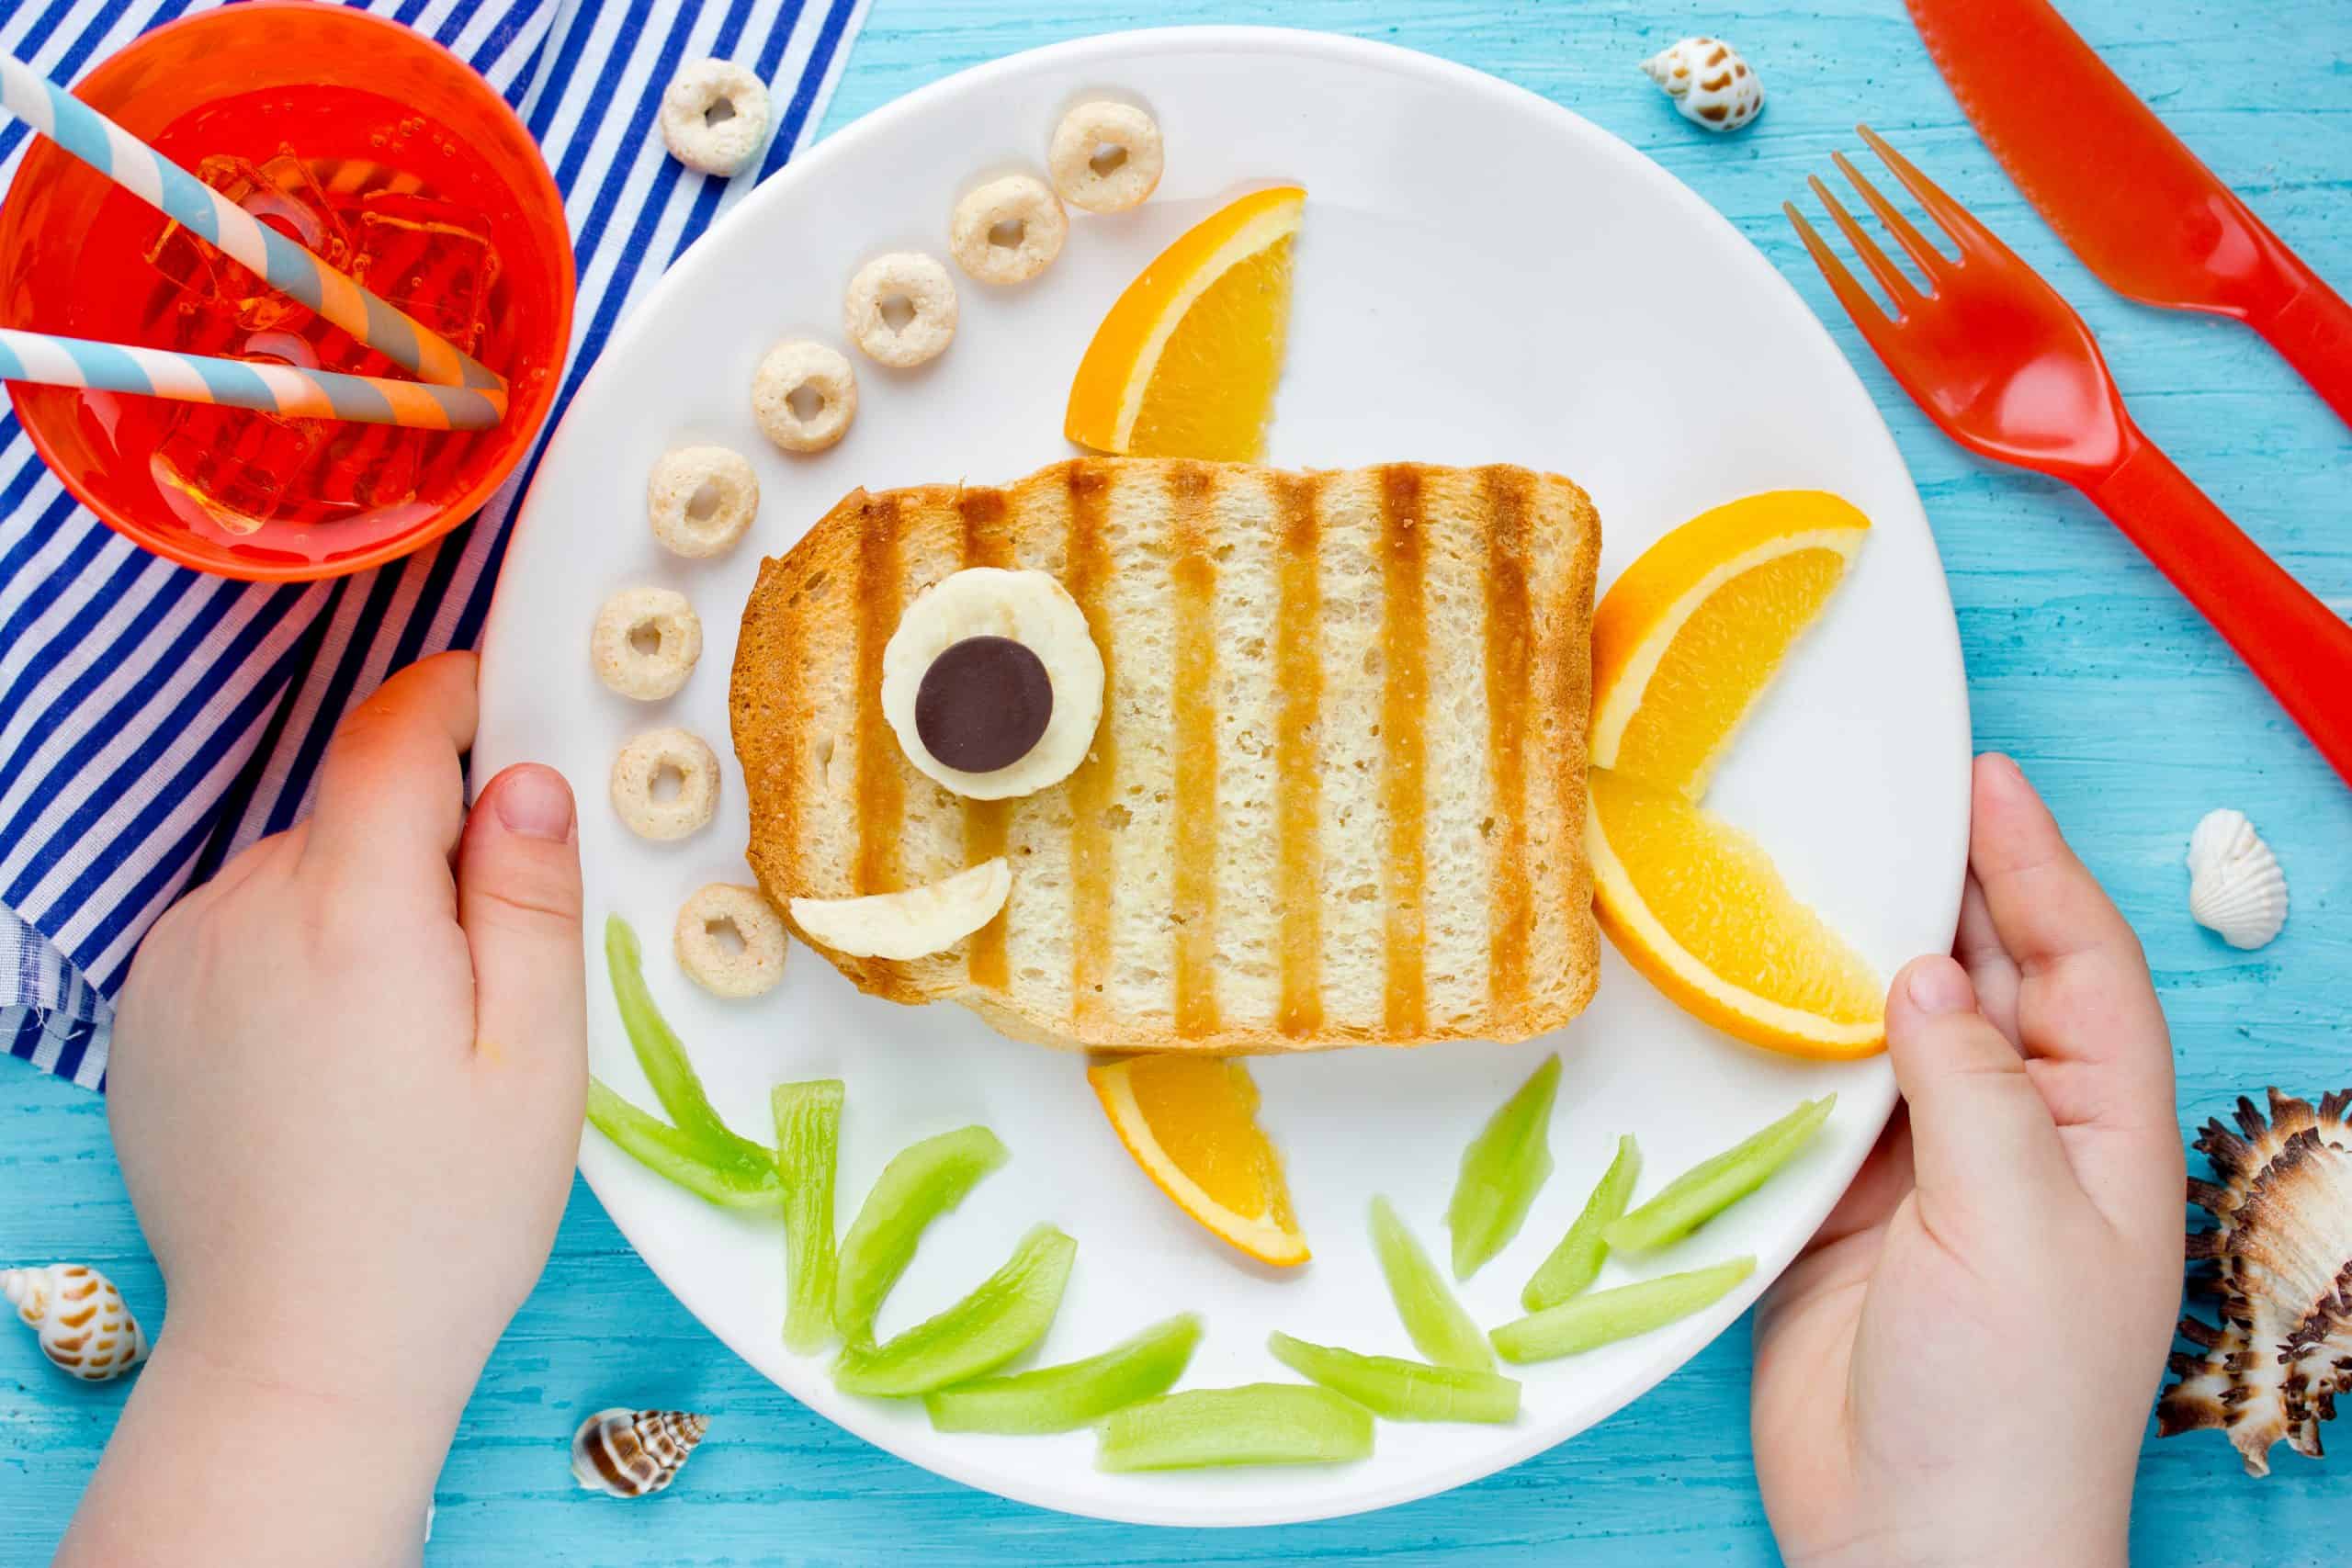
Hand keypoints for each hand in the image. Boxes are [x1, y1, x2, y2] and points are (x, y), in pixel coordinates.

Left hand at [59, 652, 585, 1567]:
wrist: (304, 1347)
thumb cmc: (446, 1215)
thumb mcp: (538, 1056)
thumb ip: (529, 899)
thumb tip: (525, 777)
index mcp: (352, 915)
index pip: (390, 734)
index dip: (452, 698)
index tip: (500, 707)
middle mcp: (242, 915)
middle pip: (348, 810)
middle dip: (425, 842)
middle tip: (488, 961)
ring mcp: (177, 963)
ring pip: (296, 870)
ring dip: (359, 902)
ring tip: (407, 1032)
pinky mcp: (146, 1012)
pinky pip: (241, 929)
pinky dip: (297, 954)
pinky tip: (334, 1057)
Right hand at [1751, 754, 2182, 1567]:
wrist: (1914, 1541)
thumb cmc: (2009, 1403)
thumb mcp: (2016, 1223)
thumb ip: (1969, 1085)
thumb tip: (1921, 974)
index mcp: (2103, 1135)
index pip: (2080, 968)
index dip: (2038, 868)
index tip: (1985, 780)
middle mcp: (2019, 1136)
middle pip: (1987, 979)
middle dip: (1948, 888)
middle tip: (1886, 794)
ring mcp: (1926, 1170)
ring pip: (1894, 1029)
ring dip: (1854, 954)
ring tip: (1813, 864)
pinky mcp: (1838, 1206)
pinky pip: (1815, 1094)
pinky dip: (1788, 1037)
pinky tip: (1753, 984)